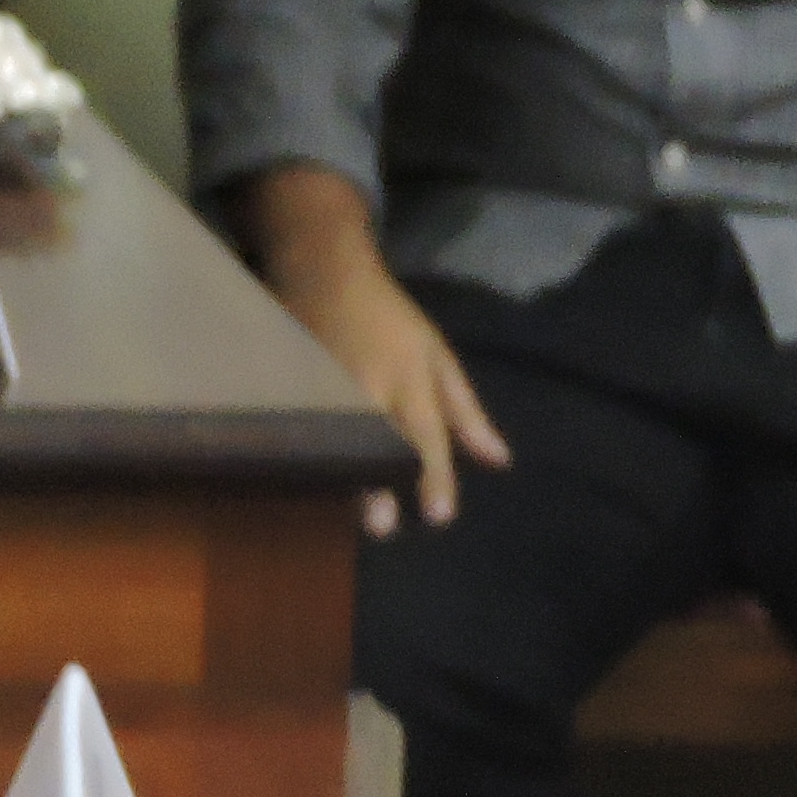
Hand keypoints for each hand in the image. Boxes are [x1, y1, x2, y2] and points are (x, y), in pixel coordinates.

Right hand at [248, 171, 507, 532]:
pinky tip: (317, 482)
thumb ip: (466, 411)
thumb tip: (500, 461)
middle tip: (380, 525)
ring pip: (337, 436)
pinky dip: (315, 452)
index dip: (434, 474)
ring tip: (348, 512)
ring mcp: (327, 384)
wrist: (326, 271)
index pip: (426, 433)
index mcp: (408, 378)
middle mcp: (369, 385)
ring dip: (345, 475)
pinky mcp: (297, 382)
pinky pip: (307, 423)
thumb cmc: (391, 319)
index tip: (438, 516)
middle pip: (375, 438)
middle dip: (376, 480)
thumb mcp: (438, 356)